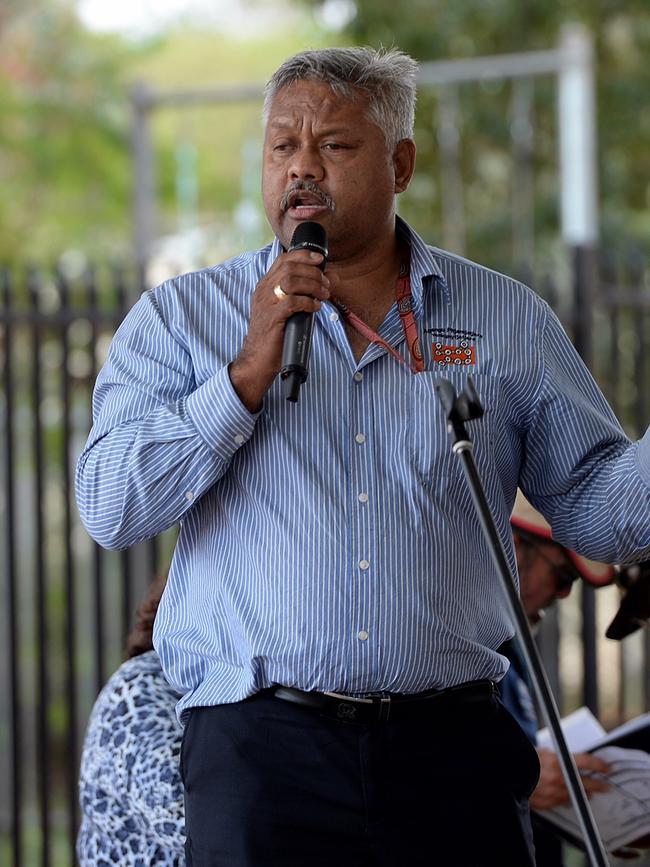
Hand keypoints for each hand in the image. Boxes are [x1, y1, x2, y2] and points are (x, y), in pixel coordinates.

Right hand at [229, 248, 329, 410]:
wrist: (257, 360)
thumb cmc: (276, 335)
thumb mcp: (290, 309)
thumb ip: (306, 293)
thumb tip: (331, 279)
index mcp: (265, 286)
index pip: (283, 259)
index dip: (303, 255)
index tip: (320, 259)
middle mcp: (263, 291)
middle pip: (289, 267)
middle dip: (313, 272)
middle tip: (326, 285)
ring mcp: (266, 304)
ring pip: (290, 281)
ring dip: (312, 285)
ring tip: (323, 295)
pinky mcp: (272, 318)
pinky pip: (292, 302)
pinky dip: (308, 302)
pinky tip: (315, 308)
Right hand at [530, 748, 609, 810]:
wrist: (507, 775)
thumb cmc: (523, 760)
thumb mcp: (540, 752)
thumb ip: (556, 756)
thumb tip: (567, 758)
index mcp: (557, 762)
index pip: (585, 762)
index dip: (598, 764)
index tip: (606, 767)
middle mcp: (558, 778)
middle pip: (586, 783)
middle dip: (598, 784)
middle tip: (606, 785)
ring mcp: (553, 793)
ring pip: (575, 795)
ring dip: (583, 794)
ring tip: (589, 792)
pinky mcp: (546, 803)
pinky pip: (561, 802)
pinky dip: (566, 799)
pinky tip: (568, 797)